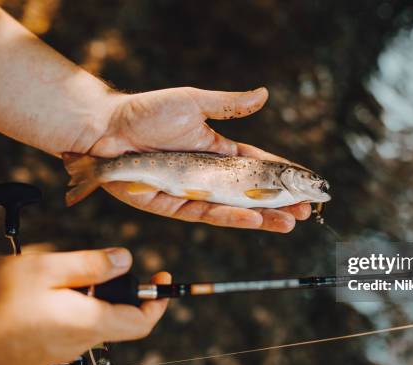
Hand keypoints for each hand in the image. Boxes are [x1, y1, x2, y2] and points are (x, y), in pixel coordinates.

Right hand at [0, 248, 168, 364]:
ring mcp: (60, 350)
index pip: (142, 321)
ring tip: (55, 275)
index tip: (162, 277)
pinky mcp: (41, 351)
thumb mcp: (46, 269)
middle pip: (117, 316)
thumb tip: (126, 260)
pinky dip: (68, 305)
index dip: (159, 301)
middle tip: (91, 264)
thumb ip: (91, 264)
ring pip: (91, 318)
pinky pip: (69, 325)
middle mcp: (80, 342)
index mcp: (90, 322)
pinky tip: (39, 293)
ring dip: (87, 294)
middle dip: (115, 288)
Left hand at [89, 87, 310, 232]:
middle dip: (280, 204)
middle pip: (252, 194)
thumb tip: (264, 95)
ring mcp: (194, 193)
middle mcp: (210, 176)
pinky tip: (256, 219)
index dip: (282, 177)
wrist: (105, 130)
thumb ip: (230, 106)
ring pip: (235, 210)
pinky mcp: (175, 207)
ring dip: (264, 218)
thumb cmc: (147, 112)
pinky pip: (208, 215)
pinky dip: (232, 218)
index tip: (306, 185)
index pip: (259, 167)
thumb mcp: (194, 103)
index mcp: (219, 152)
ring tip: (291, 222)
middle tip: (307, 212)